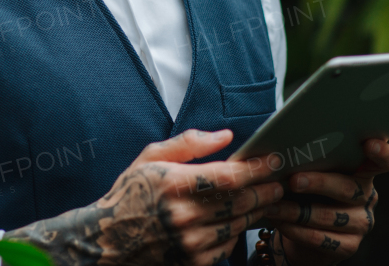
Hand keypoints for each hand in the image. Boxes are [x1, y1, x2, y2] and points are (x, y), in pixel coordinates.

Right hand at [3, 128, 286, 265]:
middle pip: (242, 201)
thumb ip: (189, 143)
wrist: (108, 241)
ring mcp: (191, 243)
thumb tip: (227, 136)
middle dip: (267, 189)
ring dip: (259, 210)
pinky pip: (229, 244)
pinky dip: (239, 229)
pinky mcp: (195, 262)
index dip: (258, 168)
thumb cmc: (131, 193)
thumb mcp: (150, 158)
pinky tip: (240, 218)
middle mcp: (184, 215)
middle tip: (280, 179)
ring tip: (268, 197)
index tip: (276, 159)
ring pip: (240, 224)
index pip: (230, 176)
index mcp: (173, 184)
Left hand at [260, 137, 388, 263]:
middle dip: (318, 183)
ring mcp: (361, 222)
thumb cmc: (303, 190)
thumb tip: (282, 147)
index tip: (369, 144)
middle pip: (348, 188)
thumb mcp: (308, 170)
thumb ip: (307, 159)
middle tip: (294, 180)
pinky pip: (321, 238)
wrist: (300, 230)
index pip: (383, 162)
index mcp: (361, 171)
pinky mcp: (349, 245)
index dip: (382, 153)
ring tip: (271, 204)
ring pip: (330, 215)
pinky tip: (278, 220)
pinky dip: (295, 229)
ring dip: (296, 210)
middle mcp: (366, 196)